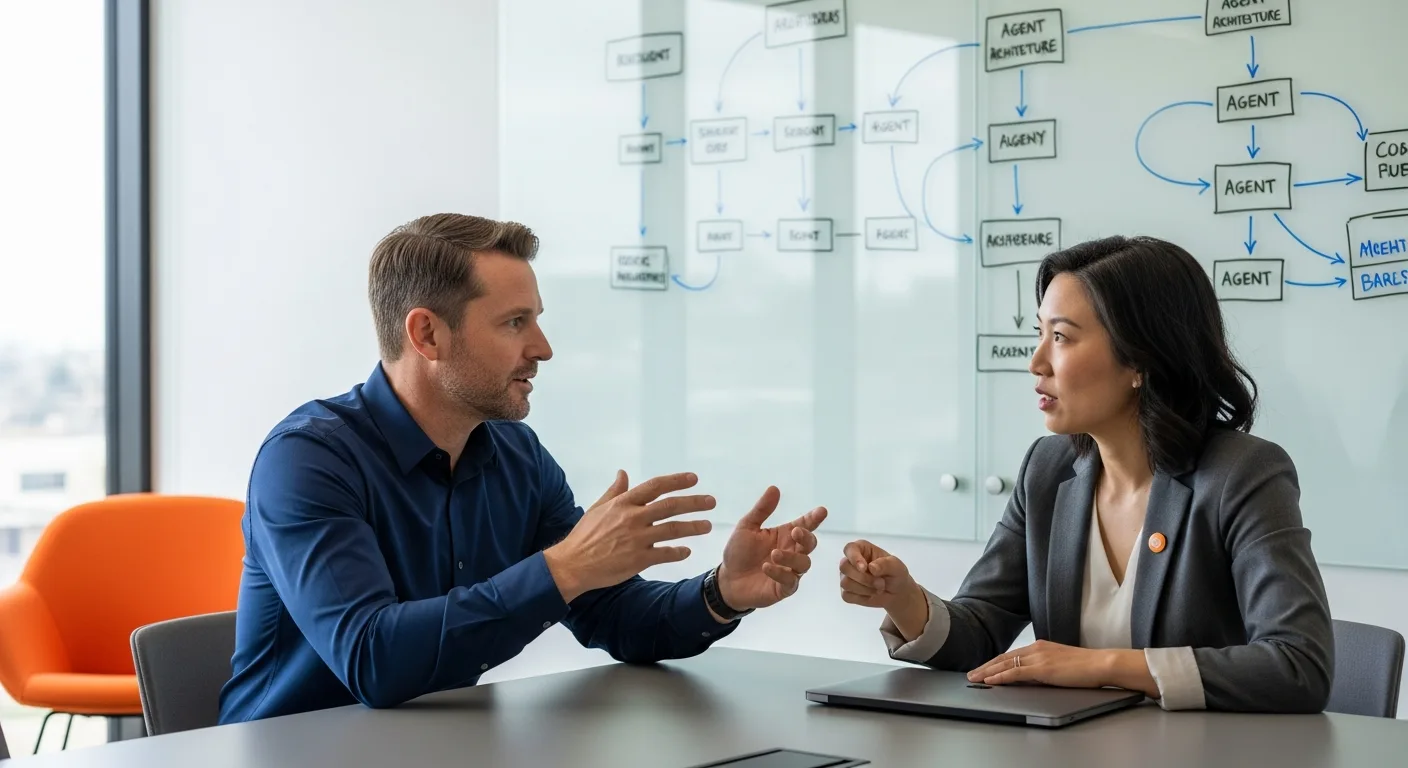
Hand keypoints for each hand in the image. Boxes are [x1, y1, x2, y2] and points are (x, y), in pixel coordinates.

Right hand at [544, 470, 713, 602]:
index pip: (655, 486)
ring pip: (672, 530)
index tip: (694, 479)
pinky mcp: (638, 560)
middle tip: (711, 501)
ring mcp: (637, 539)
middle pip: (670, 506)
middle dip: (694, 502)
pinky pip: (665, 554)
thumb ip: (615, 491)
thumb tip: (623, 472)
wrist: (573, 564)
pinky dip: (678, 552)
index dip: (676, 481)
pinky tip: (686, 551)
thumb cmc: (584, 535)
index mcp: (623, 503)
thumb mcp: (598, 508)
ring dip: (693, 527)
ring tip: (707, 526)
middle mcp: (633, 518)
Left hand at [715, 487, 826, 612]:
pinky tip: (766, 567)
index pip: (804, 524)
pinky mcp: (783, 588)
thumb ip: (762, 510)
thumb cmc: (739, 552)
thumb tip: (775, 488)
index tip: (821, 511)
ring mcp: (789, 571)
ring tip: (774, 554)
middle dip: (806, 537)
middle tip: (795, 531)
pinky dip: (779, 573)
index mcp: (785, 535)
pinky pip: (790, 581)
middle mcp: (791, 552)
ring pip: (803, 564)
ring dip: (791, 558)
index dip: (814, 518)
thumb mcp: (747, 527)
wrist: (727, 579)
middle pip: (810, 544)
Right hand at [838, 540, 927, 640]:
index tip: (864, 568)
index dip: (854, 558)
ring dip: (865, 589)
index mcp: (861, 549)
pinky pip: (847, 596)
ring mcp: (846, 577)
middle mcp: (850, 561)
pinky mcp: (846, 592)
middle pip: (844, 567)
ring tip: (879, 588)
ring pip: (845, 583)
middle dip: (864, 578)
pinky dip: (862, 598)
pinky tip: (871, 594)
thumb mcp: (897, 566)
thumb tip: (871, 567)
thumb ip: (886, 564)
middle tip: (881, 582)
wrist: (896, 593)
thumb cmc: (895, 574)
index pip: (850, 548)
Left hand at [966, 640, 1156, 696]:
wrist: (1102, 664)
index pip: (1012, 655)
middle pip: (1004, 657)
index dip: (995, 662)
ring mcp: (1038, 657)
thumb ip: (1045, 667)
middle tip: (971, 674)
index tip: (984, 668)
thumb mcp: (1061, 664)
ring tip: (974, 678)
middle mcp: (1036, 648)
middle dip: (986, 666)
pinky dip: (1000, 676)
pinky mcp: (1042, 668)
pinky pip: (1015, 672)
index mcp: (1041, 646)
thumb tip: (1032, 676)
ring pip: (1005, 664)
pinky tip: (990, 680)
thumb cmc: (1087, 666)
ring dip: (987, 672)